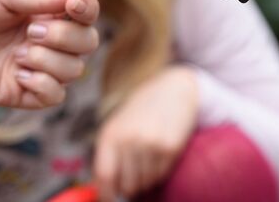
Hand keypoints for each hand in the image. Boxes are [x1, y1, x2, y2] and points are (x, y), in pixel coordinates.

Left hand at [0, 0, 98, 106]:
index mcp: (46, 13)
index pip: (86, 14)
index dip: (88, 9)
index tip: (73, 4)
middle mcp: (48, 41)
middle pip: (88, 43)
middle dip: (67, 36)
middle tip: (32, 30)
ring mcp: (36, 68)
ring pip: (75, 70)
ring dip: (50, 59)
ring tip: (18, 51)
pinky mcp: (22, 93)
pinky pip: (55, 96)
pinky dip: (44, 83)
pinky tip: (20, 72)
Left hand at [94, 65, 198, 200]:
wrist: (174, 88)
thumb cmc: (143, 110)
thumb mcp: (119, 126)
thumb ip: (109, 156)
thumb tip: (104, 190)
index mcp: (111, 134)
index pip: (105, 177)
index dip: (106, 194)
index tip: (110, 198)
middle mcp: (130, 139)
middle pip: (127, 185)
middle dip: (129, 187)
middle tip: (134, 176)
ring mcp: (151, 144)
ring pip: (145, 183)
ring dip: (146, 179)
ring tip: (148, 157)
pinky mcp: (171, 147)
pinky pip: (161, 175)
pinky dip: (160, 171)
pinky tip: (160, 153)